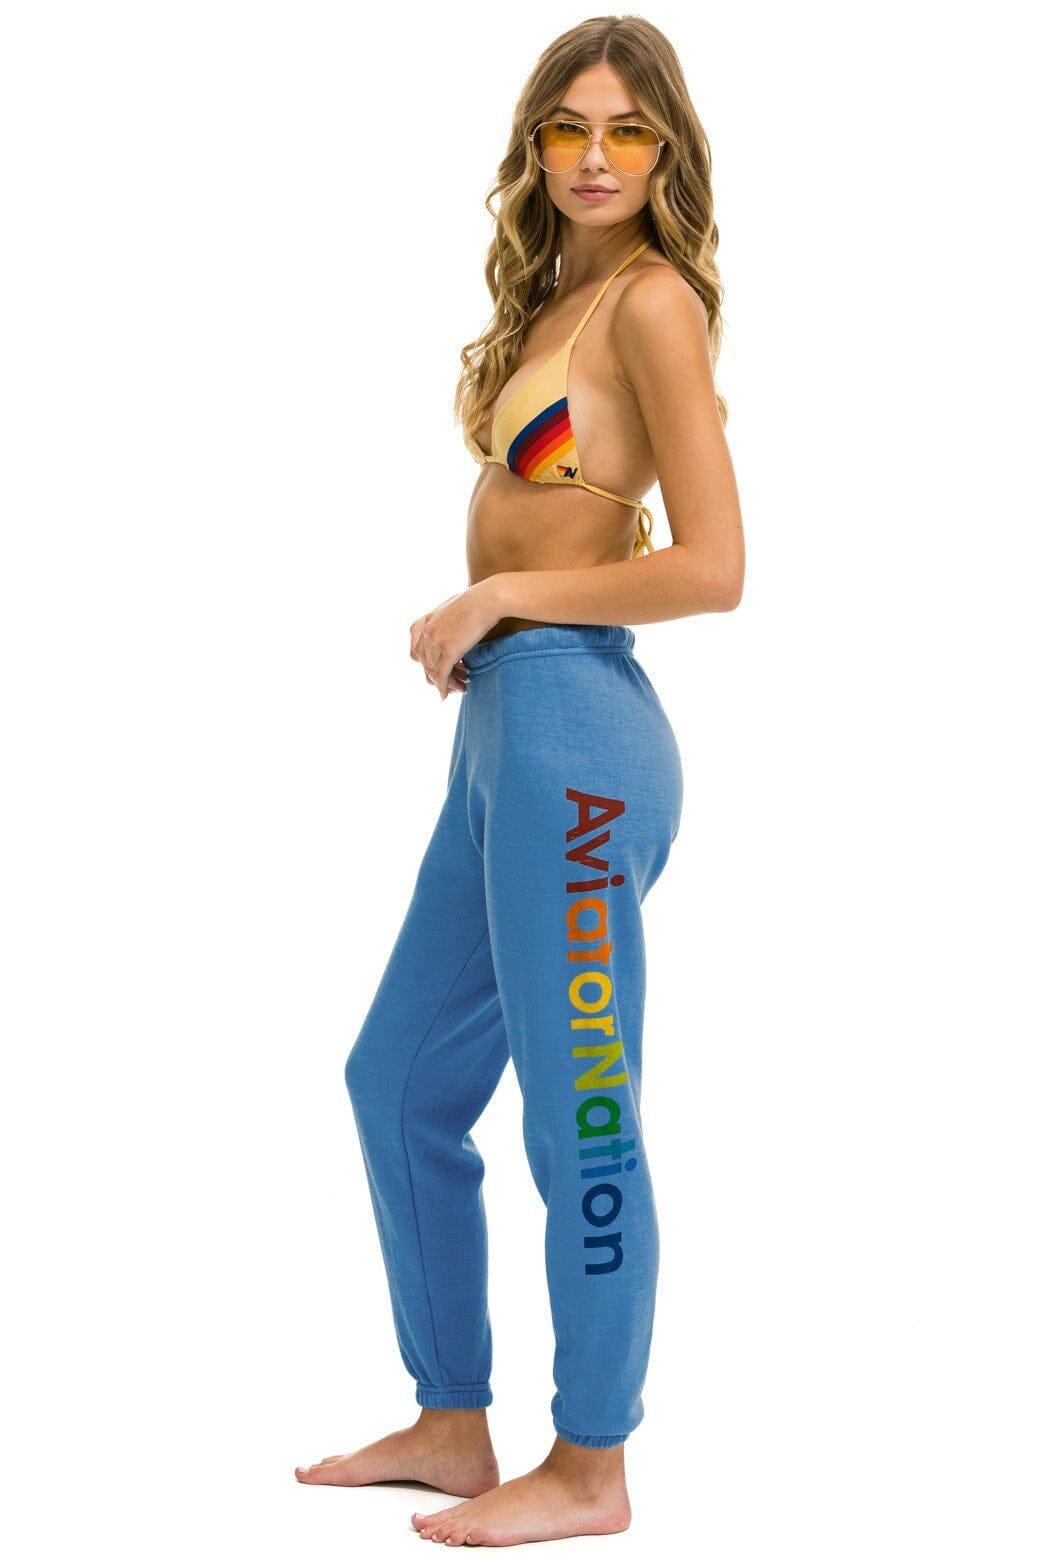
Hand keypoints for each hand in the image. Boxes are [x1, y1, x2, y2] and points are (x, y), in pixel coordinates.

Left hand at [409, 577, 501, 699]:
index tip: (439, 671)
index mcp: (424, 622)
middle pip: (425, 664)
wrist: (488, 599)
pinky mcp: (449, 650)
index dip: (426, 664)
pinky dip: (444, 687)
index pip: (416, 651)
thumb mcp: (451, 611)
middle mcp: (426, 632)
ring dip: (447, 683)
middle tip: (455, 682)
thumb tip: (450, 634)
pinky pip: (442, 674)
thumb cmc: (476, 602)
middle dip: (437, 676)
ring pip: (435, 671)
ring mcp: (436, 641)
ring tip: (460, 687)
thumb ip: (443, 624)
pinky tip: (447, 695)